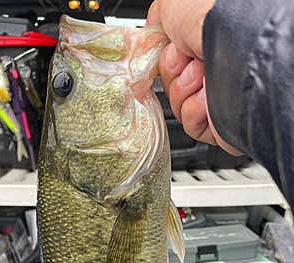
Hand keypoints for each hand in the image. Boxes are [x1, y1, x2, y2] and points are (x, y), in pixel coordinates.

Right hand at [146, 0, 240, 155]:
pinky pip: (189, 122)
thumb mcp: (174, 4)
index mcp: (205, 45)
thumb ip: (159, 19)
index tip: (170, 50)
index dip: (166, 58)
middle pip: (172, 85)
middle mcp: (214, 69)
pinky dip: (194, 109)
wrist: (240, 47)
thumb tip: (151, 34)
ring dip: (183, 90)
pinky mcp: (218, 122)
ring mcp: (217, 97)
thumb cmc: (215, 20)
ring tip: (204, 75)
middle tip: (191, 60)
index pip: (171, 62)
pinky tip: (209, 97)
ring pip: (178, 105)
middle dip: (175, 73)